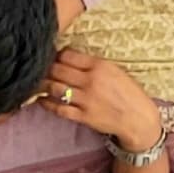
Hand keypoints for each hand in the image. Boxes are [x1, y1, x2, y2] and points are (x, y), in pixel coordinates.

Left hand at [39, 49, 164, 156]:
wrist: (138, 118)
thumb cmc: (128, 92)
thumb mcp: (114, 70)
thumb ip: (93, 64)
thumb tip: (69, 57)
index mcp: (99, 66)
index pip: (68, 55)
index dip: (55, 54)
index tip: (50, 55)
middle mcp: (91, 81)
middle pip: (57, 70)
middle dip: (45, 68)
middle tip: (37, 68)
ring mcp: (86, 100)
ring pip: (55, 88)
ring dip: (42, 84)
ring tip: (35, 82)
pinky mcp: (83, 116)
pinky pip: (59, 109)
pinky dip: (46, 103)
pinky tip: (40, 99)